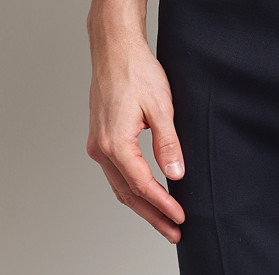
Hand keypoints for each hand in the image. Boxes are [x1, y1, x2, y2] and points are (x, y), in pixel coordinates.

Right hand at [86, 30, 185, 243]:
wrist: (114, 48)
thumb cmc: (136, 71)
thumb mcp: (161, 106)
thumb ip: (168, 143)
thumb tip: (176, 174)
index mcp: (115, 144)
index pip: (142, 186)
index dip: (162, 205)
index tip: (180, 217)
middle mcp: (101, 149)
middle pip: (128, 194)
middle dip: (152, 215)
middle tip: (174, 231)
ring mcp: (97, 144)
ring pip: (119, 186)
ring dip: (141, 205)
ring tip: (163, 219)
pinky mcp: (100, 137)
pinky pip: (115, 172)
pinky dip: (131, 187)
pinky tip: (146, 192)